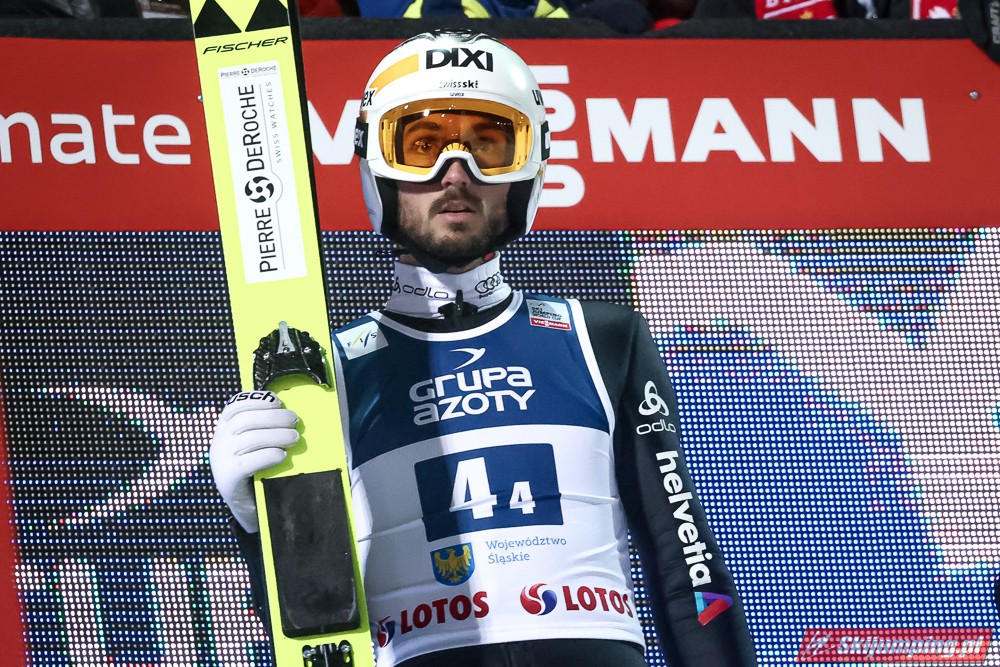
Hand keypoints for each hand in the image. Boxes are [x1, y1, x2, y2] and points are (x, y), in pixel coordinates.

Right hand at [210, 390, 298, 532]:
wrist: (247, 506)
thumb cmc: (257, 470)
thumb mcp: (255, 445)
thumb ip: (263, 428)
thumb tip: (287, 411)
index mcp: (223, 429)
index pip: (234, 407)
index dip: (256, 400)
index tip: (277, 401)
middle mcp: (218, 442)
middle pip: (244, 420)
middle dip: (272, 417)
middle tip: (294, 421)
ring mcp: (220, 460)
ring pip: (249, 438)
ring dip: (276, 435)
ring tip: (295, 437)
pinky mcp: (227, 478)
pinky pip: (248, 462)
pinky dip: (268, 455)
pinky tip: (282, 456)